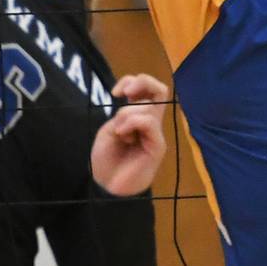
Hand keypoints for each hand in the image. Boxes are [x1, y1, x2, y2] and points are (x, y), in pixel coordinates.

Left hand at [90, 73, 168, 196]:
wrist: (107, 184)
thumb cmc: (107, 158)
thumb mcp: (110, 129)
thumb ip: (123, 113)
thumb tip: (133, 102)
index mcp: (137, 116)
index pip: (147, 89)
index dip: (133, 81)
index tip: (116, 92)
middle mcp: (150, 122)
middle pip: (159, 89)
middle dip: (141, 82)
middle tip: (125, 94)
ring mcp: (155, 134)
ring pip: (149, 106)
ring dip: (126, 114)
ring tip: (119, 132)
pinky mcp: (157, 146)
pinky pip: (149, 122)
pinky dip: (132, 123)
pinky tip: (123, 136)